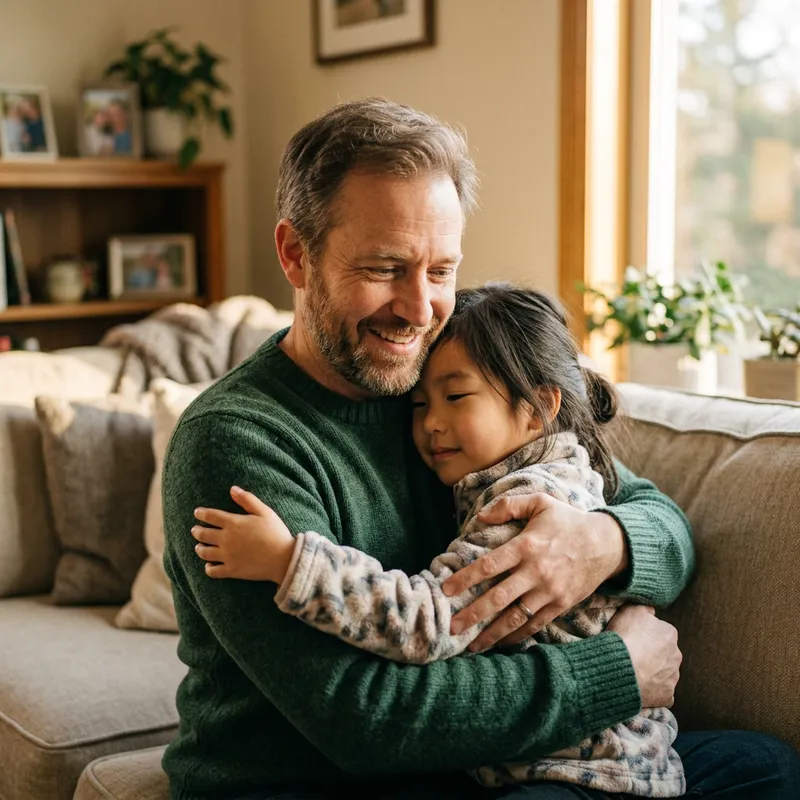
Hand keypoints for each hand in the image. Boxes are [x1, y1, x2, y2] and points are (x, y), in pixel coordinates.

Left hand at [191, 486, 294, 582]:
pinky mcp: (231, 570)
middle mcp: (226, 539)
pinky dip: (208, 568)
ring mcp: (227, 556)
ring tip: (199, 547)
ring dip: (199, 548)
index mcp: (233, 523)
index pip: (210, 516)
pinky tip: (209, 565)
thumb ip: (247, 499)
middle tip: (195, 530)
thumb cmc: (276, 532)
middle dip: (197, 531)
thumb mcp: (264, 511)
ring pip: (204, 552)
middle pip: (203, 534)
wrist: (283, 558)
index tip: (197, 512)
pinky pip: (213, 571)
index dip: (201, 513)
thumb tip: (233, 489)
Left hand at [442, 493, 627, 651]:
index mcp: (527, 546)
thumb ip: (509, 505)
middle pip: (499, 597)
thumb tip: (481, 515)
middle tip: (452, 627)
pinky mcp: (561, 605)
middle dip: (473, 614)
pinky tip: (501, 644)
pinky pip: (535, 625)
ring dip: (492, 633)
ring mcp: (549, 591)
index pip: (489, 565)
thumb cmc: (568, 521)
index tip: (446, 590)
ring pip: (515, 617)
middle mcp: (536, 572)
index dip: (466, 578)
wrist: (608, 544)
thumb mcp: (540, 502)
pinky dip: (517, 636)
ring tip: (471, 645)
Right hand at [607, 605, 680, 707]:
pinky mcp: (667, 696)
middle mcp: (676, 655)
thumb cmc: (625, 638)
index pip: (661, 631)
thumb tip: (651, 611)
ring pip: (665, 672)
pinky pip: (662, 692)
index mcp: (670, 633)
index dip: (646, 635)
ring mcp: (673, 677)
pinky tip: (640, 686)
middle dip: (653, 654)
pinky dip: (653, 690)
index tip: (635, 638)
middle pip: (665, 653)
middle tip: (634, 655)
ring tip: (634, 671)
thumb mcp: (631, 610)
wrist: (619, 669)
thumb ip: (645, 608)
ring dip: (653, 672)